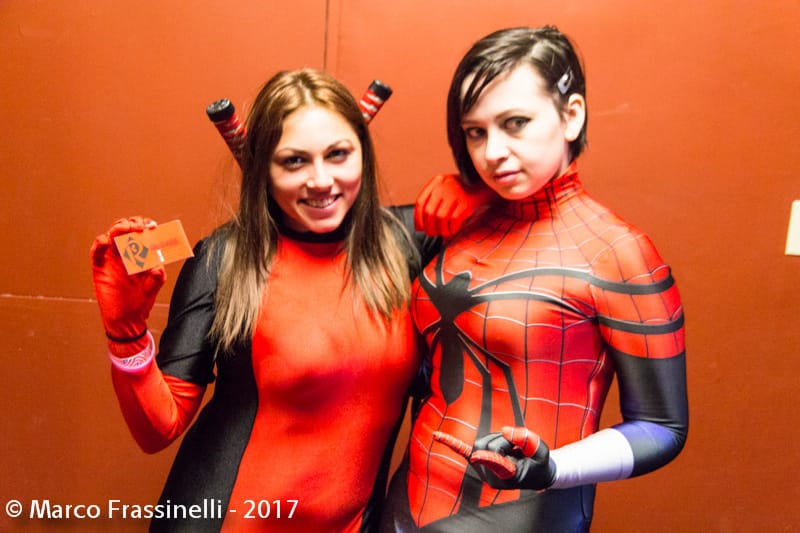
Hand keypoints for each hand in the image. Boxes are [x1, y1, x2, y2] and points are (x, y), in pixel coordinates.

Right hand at [90, 217, 165, 354]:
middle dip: (134, 224)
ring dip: (119, 228)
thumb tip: (157, 266)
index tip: (153, 226)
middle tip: (141, 227)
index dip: (146, 226)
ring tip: (127, 229)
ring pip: (112, 235)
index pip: (142, 233)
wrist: (126, 319)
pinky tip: (107, 241)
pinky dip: (100, 242)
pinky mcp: (100, 266)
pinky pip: (97, 250)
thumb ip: (158, 275)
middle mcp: (126, 253)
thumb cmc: (140, 302)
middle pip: (127, 229)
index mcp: (140, 255)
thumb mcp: (153, 287)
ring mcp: (112, 258)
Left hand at [414, 174, 495, 236]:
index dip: (418, 218)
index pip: (421, 202)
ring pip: (440, 218)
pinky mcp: (466, 201)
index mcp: (437, 181)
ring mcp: (456, 193)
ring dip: (441, 230)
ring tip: (444, 233)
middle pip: (429, 212)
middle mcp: (444, 185)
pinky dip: (452, 228)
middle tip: (433, 234)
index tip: (420, 228)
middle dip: (430, 227)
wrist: (486, 186)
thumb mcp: (446, 190)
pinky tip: (453, 230)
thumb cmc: (463, 192)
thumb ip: (433, 202)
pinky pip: (454, 220)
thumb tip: (419, 227)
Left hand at [433, 426, 555, 490]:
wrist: (536, 473)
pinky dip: (452, 443)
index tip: (476, 456)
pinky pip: (463, 451)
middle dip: (503, 440)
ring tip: (510, 449)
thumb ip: (527, 440)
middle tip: (517, 448)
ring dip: (496, 439)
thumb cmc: (539, 462)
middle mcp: (490, 475)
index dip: (488, 458)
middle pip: (489, 445)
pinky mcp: (479, 461)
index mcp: (508, 476)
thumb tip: (504, 430)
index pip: (497, 464)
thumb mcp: (541, 450)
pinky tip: (437, 436)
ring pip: (482, 442)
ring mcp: (482, 468)